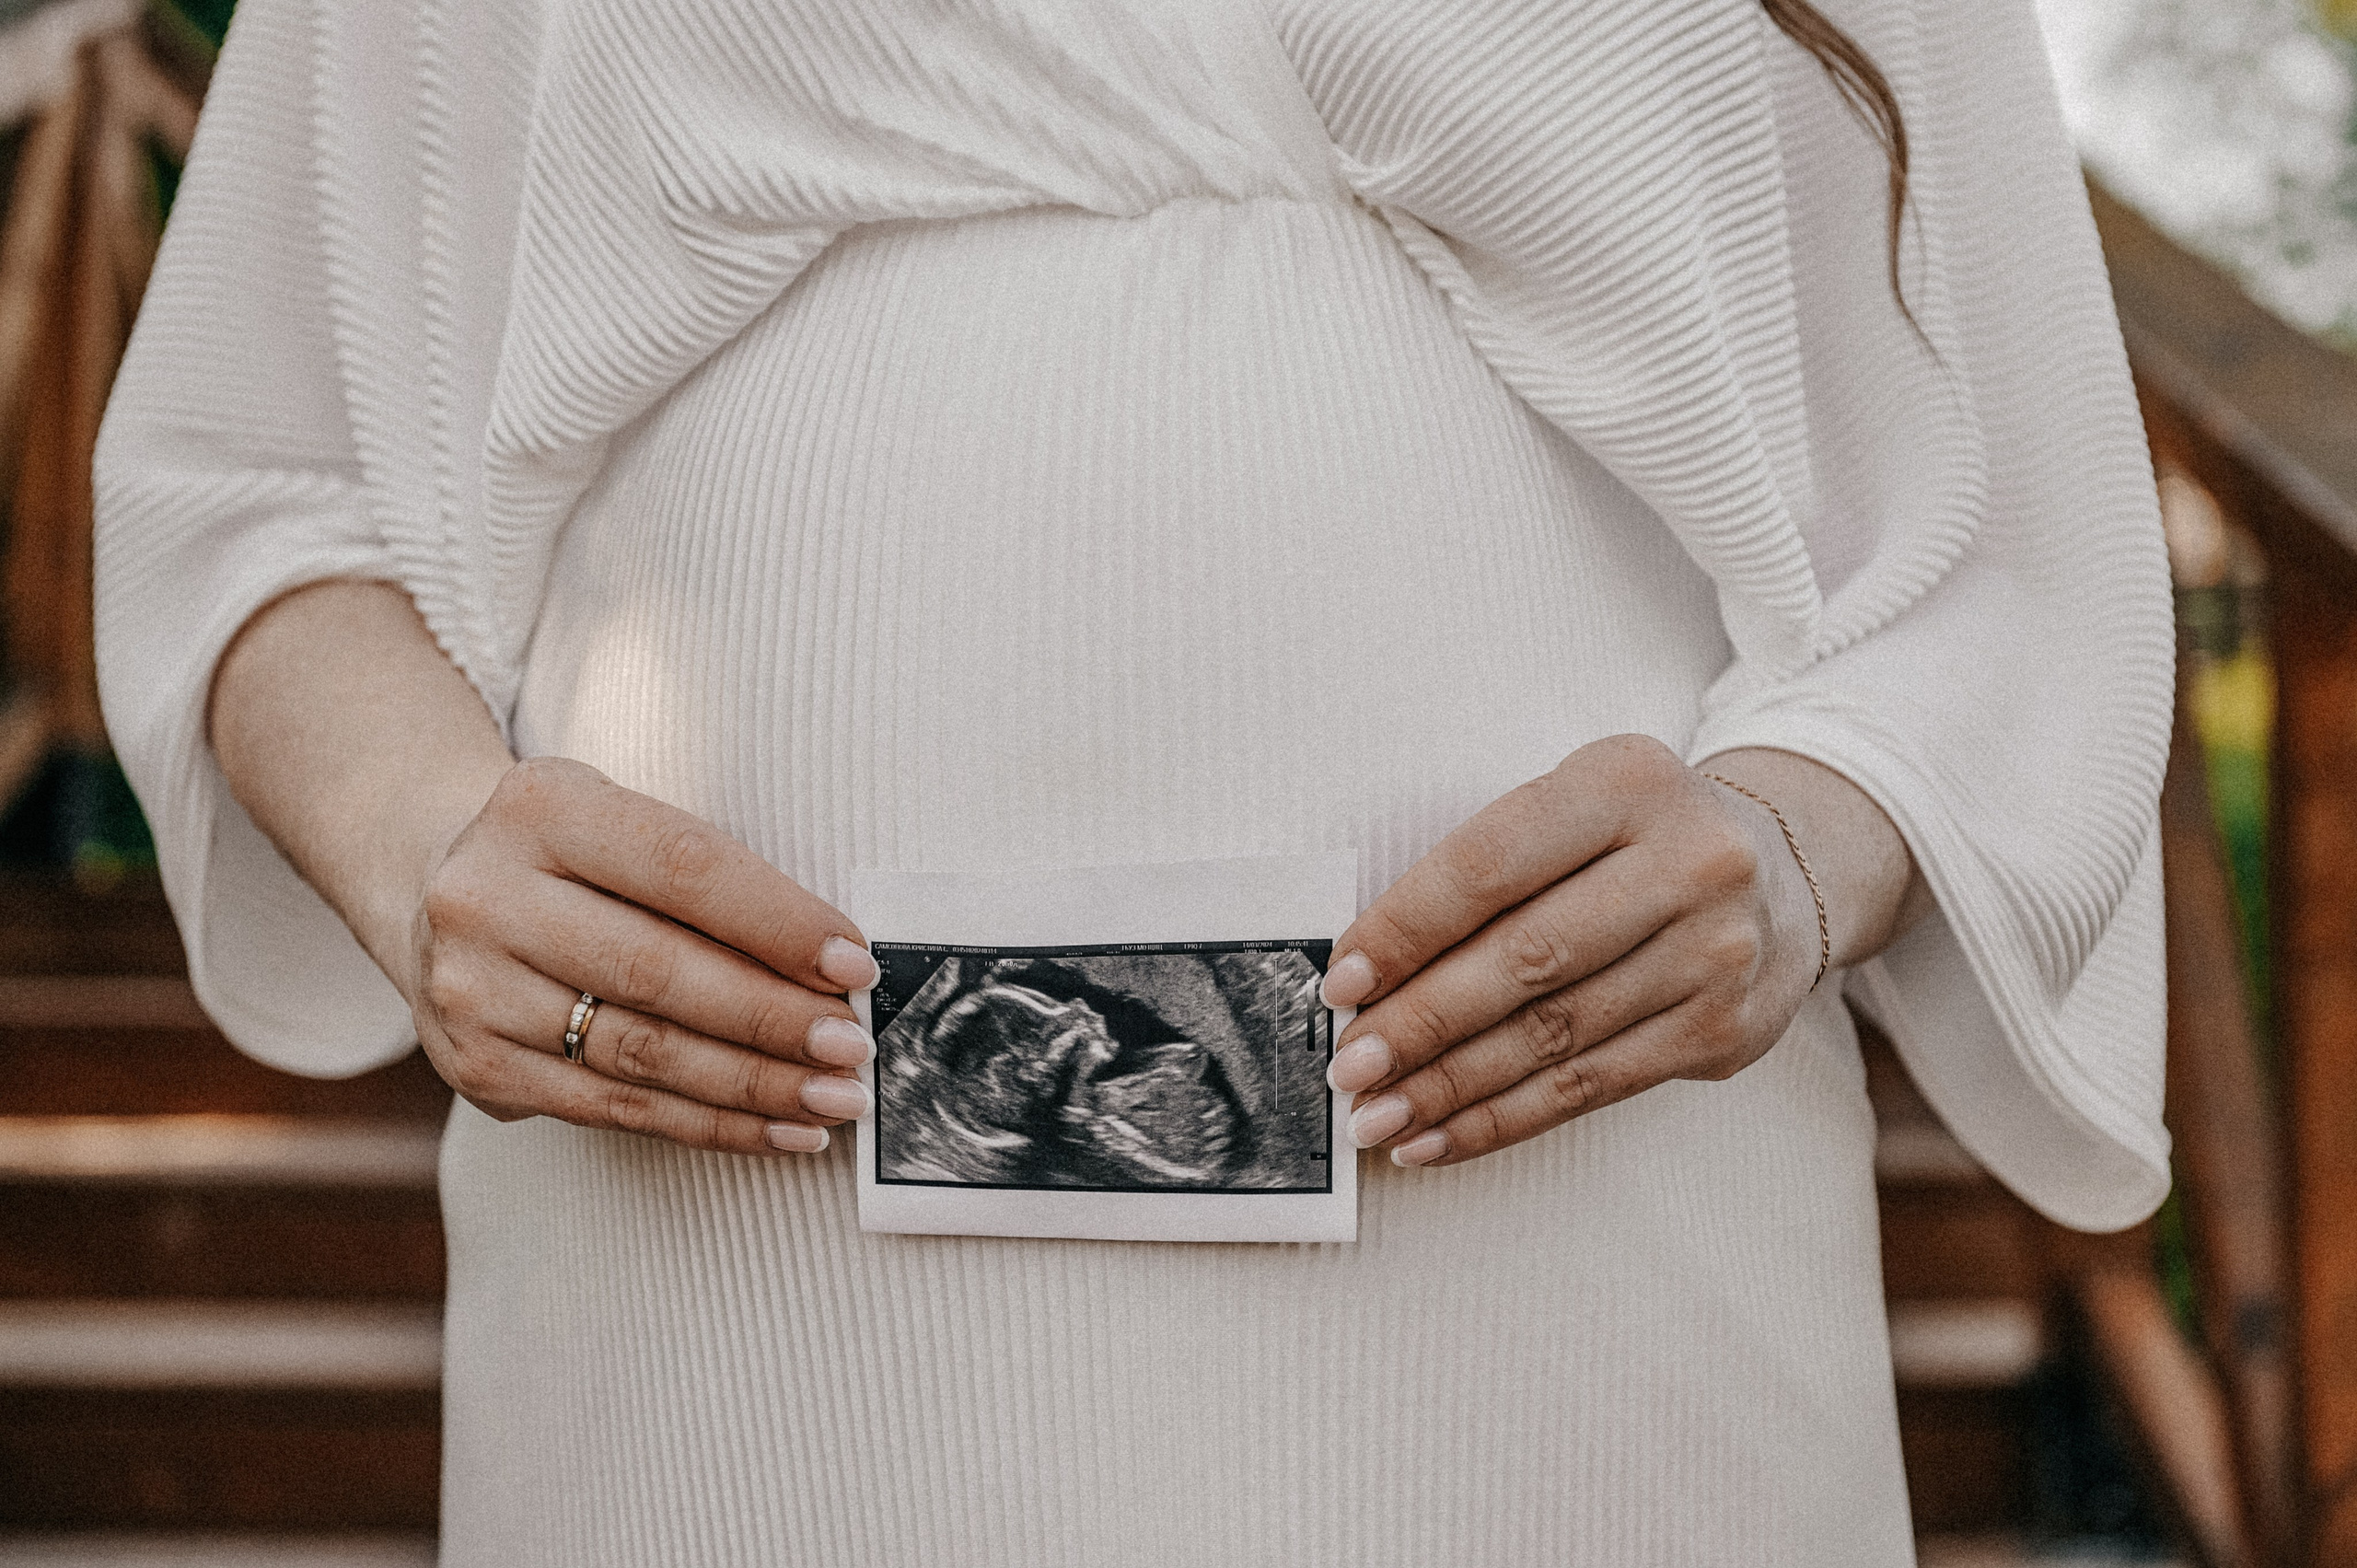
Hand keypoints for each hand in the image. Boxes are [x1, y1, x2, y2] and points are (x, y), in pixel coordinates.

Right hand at [402, 756, 877, 1155]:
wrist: (441, 894)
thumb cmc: (577, 859)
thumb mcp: (624, 823)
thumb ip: (713, 881)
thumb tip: (835, 966)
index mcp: (542, 807)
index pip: (682, 868)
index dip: (777, 923)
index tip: (855, 967)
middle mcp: (488, 896)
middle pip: (658, 971)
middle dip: (772, 1018)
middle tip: (852, 1048)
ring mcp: (471, 987)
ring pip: (640, 1053)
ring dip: (753, 1085)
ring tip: (835, 1099)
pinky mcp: (475, 1066)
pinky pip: (615, 1108)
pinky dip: (710, 1124)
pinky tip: (780, 1129)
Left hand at [1318, 734, 1826, 1168]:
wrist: (1782, 874)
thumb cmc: (1634, 840)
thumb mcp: (1574, 808)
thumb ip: (1486, 871)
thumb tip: (1367, 973)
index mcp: (1627, 782)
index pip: (1491, 865)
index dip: (1406, 928)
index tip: (1341, 981)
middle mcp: (1689, 861)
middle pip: (1525, 959)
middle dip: (1420, 1022)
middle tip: (1349, 1067)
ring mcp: (1716, 951)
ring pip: (1553, 1035)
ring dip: (1449, 1087)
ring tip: (1376, 1116)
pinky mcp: (1724, 1030)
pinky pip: (1590, 1087)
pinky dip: (1502, 1120)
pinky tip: (1437, 1137)